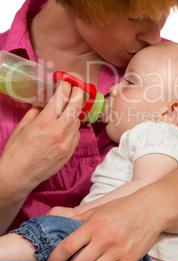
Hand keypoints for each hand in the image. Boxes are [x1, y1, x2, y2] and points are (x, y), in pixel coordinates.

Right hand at [0, 81, 82, 198]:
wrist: (17, 177)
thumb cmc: (16, 152)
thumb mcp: (22, 127)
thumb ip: (35, 113)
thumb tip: (43, 105)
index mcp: (44, 122)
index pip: (61, 97)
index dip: (66, 87)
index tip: (67, 83)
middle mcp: (58, 131)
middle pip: (76, 106)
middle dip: (78, 94)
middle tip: (76, 89)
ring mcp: (66, 143)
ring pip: (78, 121)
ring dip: (74, 113)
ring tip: (67, 111)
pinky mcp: (69, 153)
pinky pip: (77, 135)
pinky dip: (73, 128)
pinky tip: (65, 128)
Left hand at [46, 194, 161, 260]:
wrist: (151, 209)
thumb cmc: (122, 208)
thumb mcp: (98, 209)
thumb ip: (79, 219)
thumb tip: (59, 226)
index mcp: (93, 225)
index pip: (67, 247)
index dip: (54, 259)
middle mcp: (104, 239)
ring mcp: (117, 252)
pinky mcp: (128, 260)